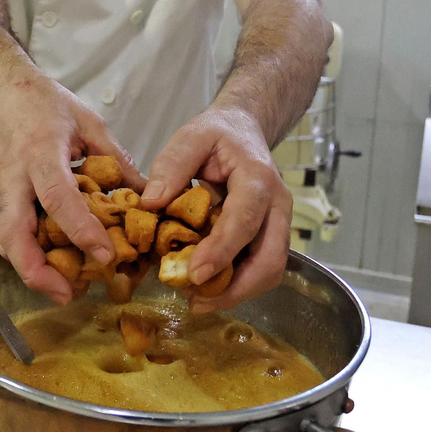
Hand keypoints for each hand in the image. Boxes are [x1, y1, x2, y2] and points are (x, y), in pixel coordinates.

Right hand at [0, 72, 144, 303]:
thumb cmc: (43, 102)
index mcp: (40, 153)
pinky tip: (54, 266)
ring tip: (66, 289)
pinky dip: (29, 255)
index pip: (58, 198)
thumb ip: (116, 160)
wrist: (0, 91)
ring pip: (6, 241)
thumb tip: (148, 194)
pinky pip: (9, 233)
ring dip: (32, 270)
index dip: (80, 230)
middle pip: (14, 234)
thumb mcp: (89, 122)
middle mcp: (14, 177)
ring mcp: (0, 190)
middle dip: (37, 270)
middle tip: (68, 294)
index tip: (105, 255)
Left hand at [141, 107, 291, 313]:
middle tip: (197, 300)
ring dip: (238, 291)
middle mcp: (277, 205)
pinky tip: (209, 287)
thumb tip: (152, 203)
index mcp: (257, 178)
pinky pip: (262, 268)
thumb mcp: (191, 136)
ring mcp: (279, 223)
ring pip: (270, 270)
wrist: (244, 131)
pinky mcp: (271, 236)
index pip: (245, 219)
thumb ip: (171, 165)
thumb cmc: (218, 135)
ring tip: (199, 300)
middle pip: (270, 258)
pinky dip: (238, 284)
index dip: (222, 249)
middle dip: (236, 287)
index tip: (195, 274)